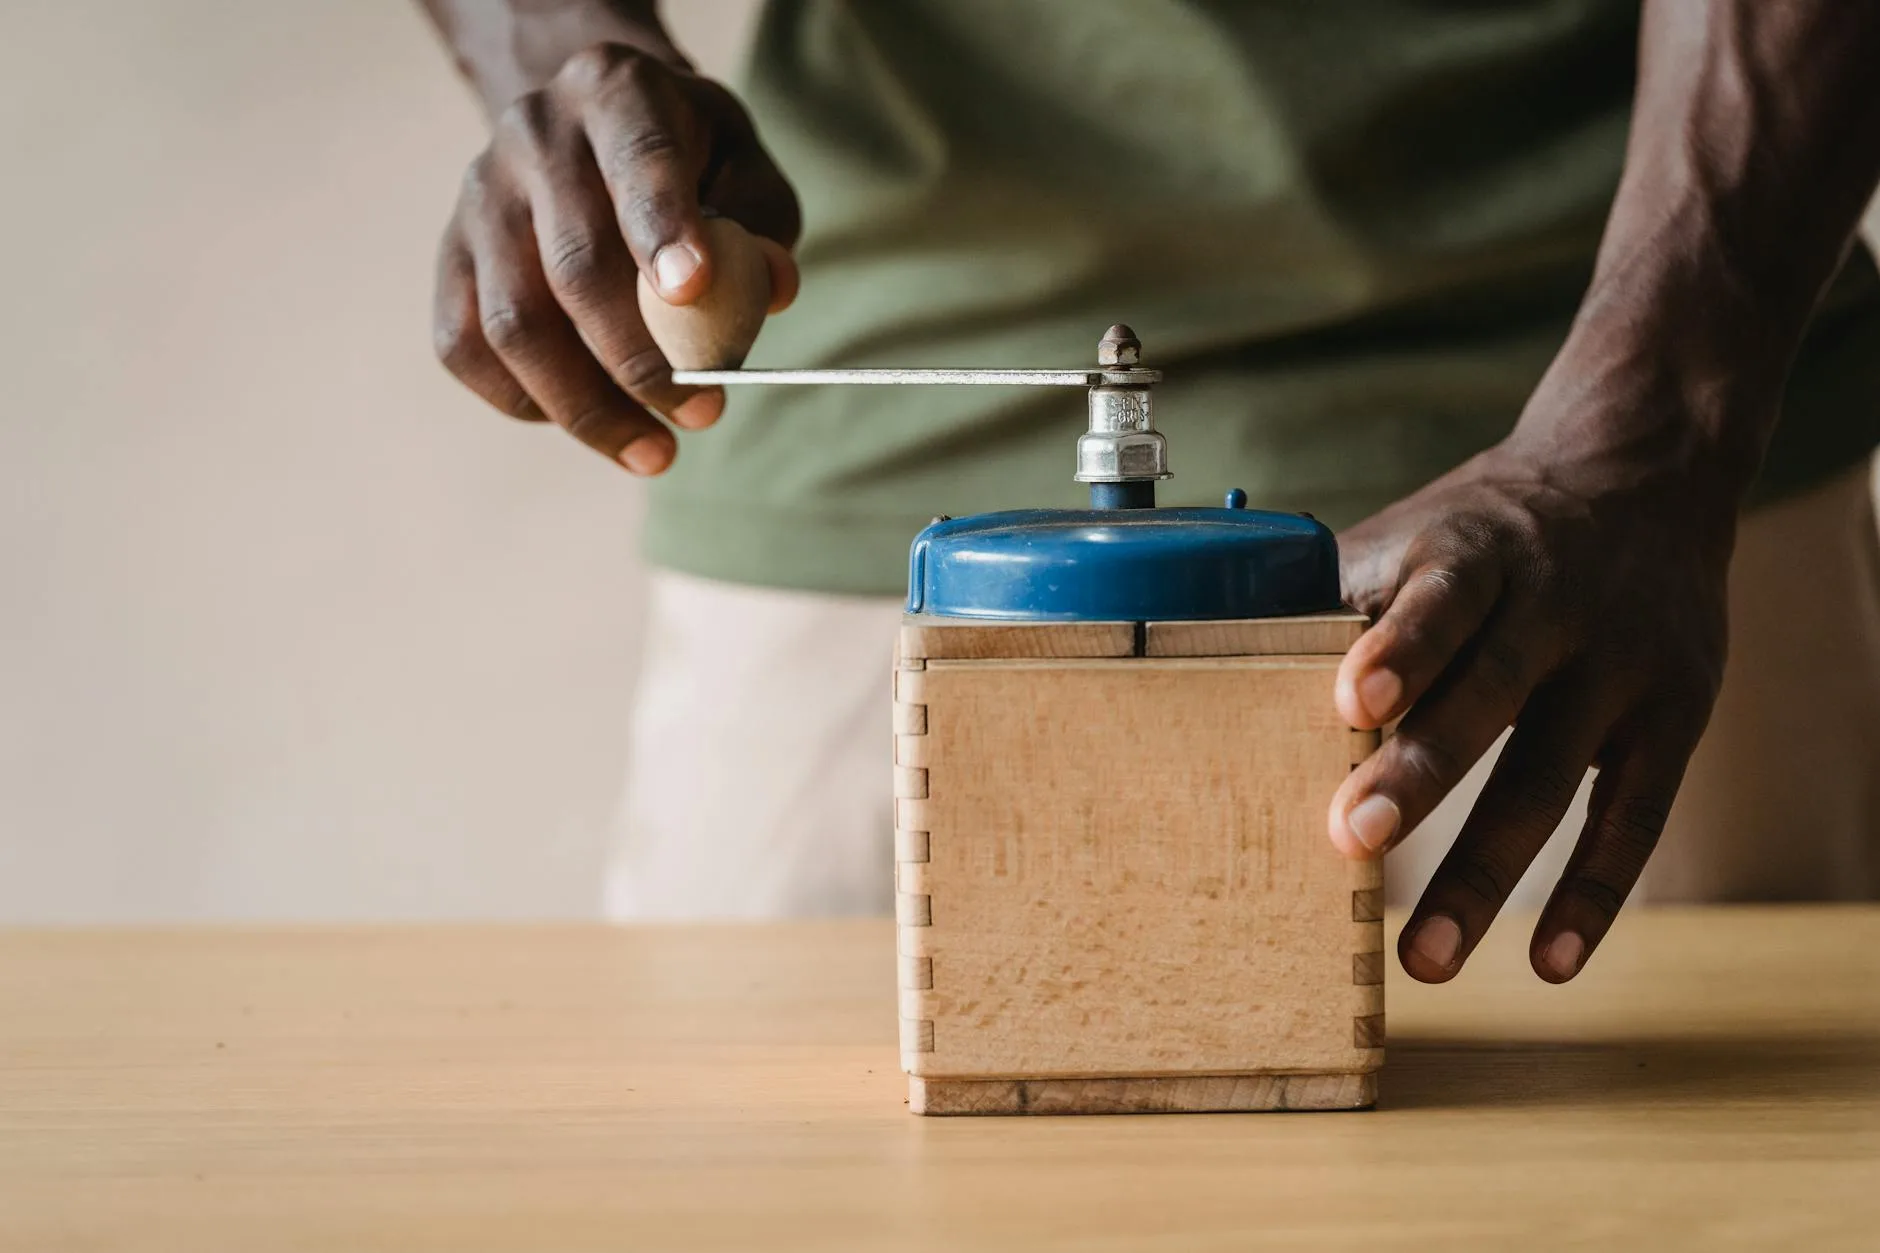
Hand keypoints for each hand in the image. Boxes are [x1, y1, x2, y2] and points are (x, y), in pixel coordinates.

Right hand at [432, 43, 800, 473]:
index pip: (639, 160)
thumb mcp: (744, 167)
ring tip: (653, 451)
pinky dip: (525, 401)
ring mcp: (479, 197)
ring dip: (587, 405)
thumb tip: (771, 287)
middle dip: (641, 359)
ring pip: (514, 324)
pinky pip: (466, 347)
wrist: (596, 131)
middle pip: (575, 265)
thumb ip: (762, 223)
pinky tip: (587, 421)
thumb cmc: (689, 162)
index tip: (692, 294)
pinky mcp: (450, 256)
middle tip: (702, 413)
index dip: (663, 229)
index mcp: (617, 93)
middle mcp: (534, 135)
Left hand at [1327, 371, 1741, 984]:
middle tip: (1348, 842)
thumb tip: (1212, 652)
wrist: (1642, 476)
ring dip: (1486, 872)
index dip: (1399, 650)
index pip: (1441, 599)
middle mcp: (1557, 606)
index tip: (1350, 705)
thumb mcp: (1419, 532)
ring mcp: (1621, 666)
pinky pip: (1636, 819)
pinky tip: (1546, 964)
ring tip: (1426, 958)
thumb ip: (1339, 596)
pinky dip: (1593, 895)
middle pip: (1489, 692)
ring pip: (1552, 775)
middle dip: (1420, 773)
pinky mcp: (1675, 718)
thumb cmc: (1487, 530)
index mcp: (1477, 554)